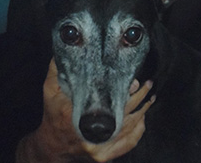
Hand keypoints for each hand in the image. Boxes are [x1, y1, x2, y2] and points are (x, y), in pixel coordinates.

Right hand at [16, 59, 154, 161]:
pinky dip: (138, 131)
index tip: (134, 81)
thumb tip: (64, 48)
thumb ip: (57, 70)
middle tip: (147, 83)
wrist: (52, 146)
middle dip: (139, 97)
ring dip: (142, 111)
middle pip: (124, 114)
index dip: (125, 91)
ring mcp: (100, 148)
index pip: (108, 102)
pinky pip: (128, 144)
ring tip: (150, 96)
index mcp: (78, 117)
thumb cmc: (52, 115)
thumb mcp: (50, 91)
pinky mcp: (105, 156)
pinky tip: (143, 119)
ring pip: (129, 129)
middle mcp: (91, 136)